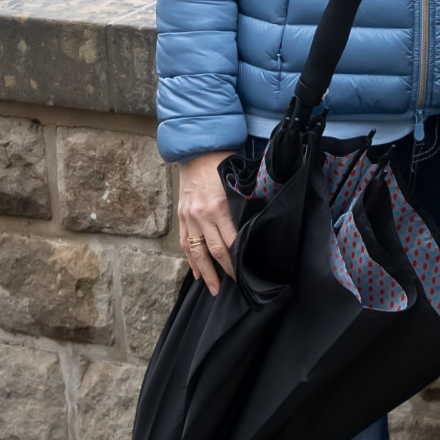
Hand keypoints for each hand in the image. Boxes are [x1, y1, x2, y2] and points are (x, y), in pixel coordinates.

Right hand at [177, 151, 238, 293]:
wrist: (196, 151)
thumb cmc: (221, 164)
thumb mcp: (238, 183)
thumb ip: (244, 205)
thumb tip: (257, 224)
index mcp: (218, 208)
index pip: (229, 242)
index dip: (236, 260)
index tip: (245, 273)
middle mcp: (201, 216)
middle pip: (213, 251)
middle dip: (223, 272)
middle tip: (232, 288)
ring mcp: (189, 217)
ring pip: (196, 251)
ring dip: (205, 272)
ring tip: (212, 289)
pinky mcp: (181, 216)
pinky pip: (184, 242)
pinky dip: (190, 259)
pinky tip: (197, 272)